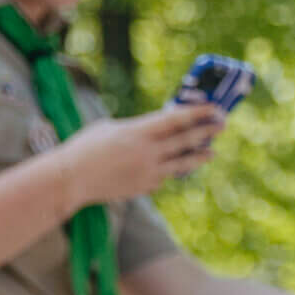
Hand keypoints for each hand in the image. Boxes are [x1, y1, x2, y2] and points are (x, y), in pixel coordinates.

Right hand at [56, 105, 223, 208]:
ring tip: (211, 152)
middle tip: (222, 124)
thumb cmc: (86, 147)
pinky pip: (164, 176)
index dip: (198, 113)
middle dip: (207, 131)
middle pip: (186, 140)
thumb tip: (157, 129)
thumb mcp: (111, 127)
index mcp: (139, 131)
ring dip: (198, 156)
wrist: (72, 178)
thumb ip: (137, 128)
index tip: (214, 107)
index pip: (177, 120)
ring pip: (182, 164)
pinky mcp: (146, 187)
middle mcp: (148, 152)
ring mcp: (149, 172)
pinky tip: (173, 166)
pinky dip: (169, 170)